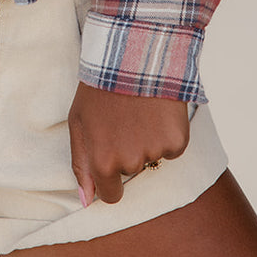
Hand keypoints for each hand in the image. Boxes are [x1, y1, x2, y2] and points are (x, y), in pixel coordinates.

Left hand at [68, 81, 189, 204]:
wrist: (132, 55)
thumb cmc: (100, 88)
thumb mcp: (78, 122)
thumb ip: (81, 164)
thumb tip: (87, 201)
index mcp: (102, 161)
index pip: (111, 195)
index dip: (111, 178)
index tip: (112, 155)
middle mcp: (129, 162)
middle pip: (131, 171)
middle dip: (127, 149)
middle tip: (122, 118)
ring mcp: (155, 151)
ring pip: (152, 157)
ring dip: (147, 139)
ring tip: (138, 109)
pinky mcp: (178, 140)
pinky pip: (173, 148)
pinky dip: (168, 133)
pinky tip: (157, 111)